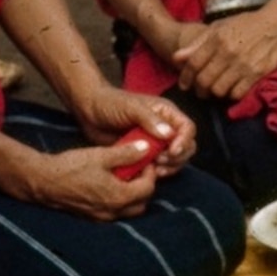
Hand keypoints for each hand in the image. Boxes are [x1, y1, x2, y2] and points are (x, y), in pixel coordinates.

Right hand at [27, 142, 163, 219]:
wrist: (43, 181)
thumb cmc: (70, 167)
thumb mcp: (101, 156)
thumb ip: (126, 154)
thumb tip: (146, 149)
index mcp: (119, 197)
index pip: (147, 189)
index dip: (149, 173)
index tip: (144, 160)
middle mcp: (112, 211)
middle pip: (141, 204)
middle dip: (144, 187)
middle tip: (137, 170)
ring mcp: (101, 217)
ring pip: (128, 210)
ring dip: (131, 196)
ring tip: (123, 177)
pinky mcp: (91, 217)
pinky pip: (113, 212)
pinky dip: (118, 201)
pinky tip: (109, 185)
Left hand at [75, 85, 196, 174]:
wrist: (89, 112)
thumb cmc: (110, 103)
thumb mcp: (131, 108)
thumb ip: (150, 119)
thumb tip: (169, 134)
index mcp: (166, 113)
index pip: (187, 128)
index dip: (184, 141)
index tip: (172, 151)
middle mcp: (165, 127)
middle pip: (186, 146)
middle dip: (178, 157)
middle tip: (160, 161)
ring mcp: (156, 142)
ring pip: (175, 159)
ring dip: (170, 167)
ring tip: (155, 169)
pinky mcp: (145, 154)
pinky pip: (159, 166)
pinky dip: (157, 171)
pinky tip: (148, 172)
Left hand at [169, 0, 276, 104]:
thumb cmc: (247, 24)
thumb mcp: (220, 27)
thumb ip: (198, 43)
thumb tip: (177, 58)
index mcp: (217, 39)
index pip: (194, 64)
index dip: (185, 77)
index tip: (184, 84)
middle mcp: (228, 53)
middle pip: (204, 80)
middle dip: (198, 90)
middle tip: (199, 91)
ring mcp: (243, 64)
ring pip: (219, 90)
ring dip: (214, 94)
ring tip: (215, 92)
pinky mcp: (257, 73)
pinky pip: (237, 93)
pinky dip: (231, 95)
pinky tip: (231, 90)